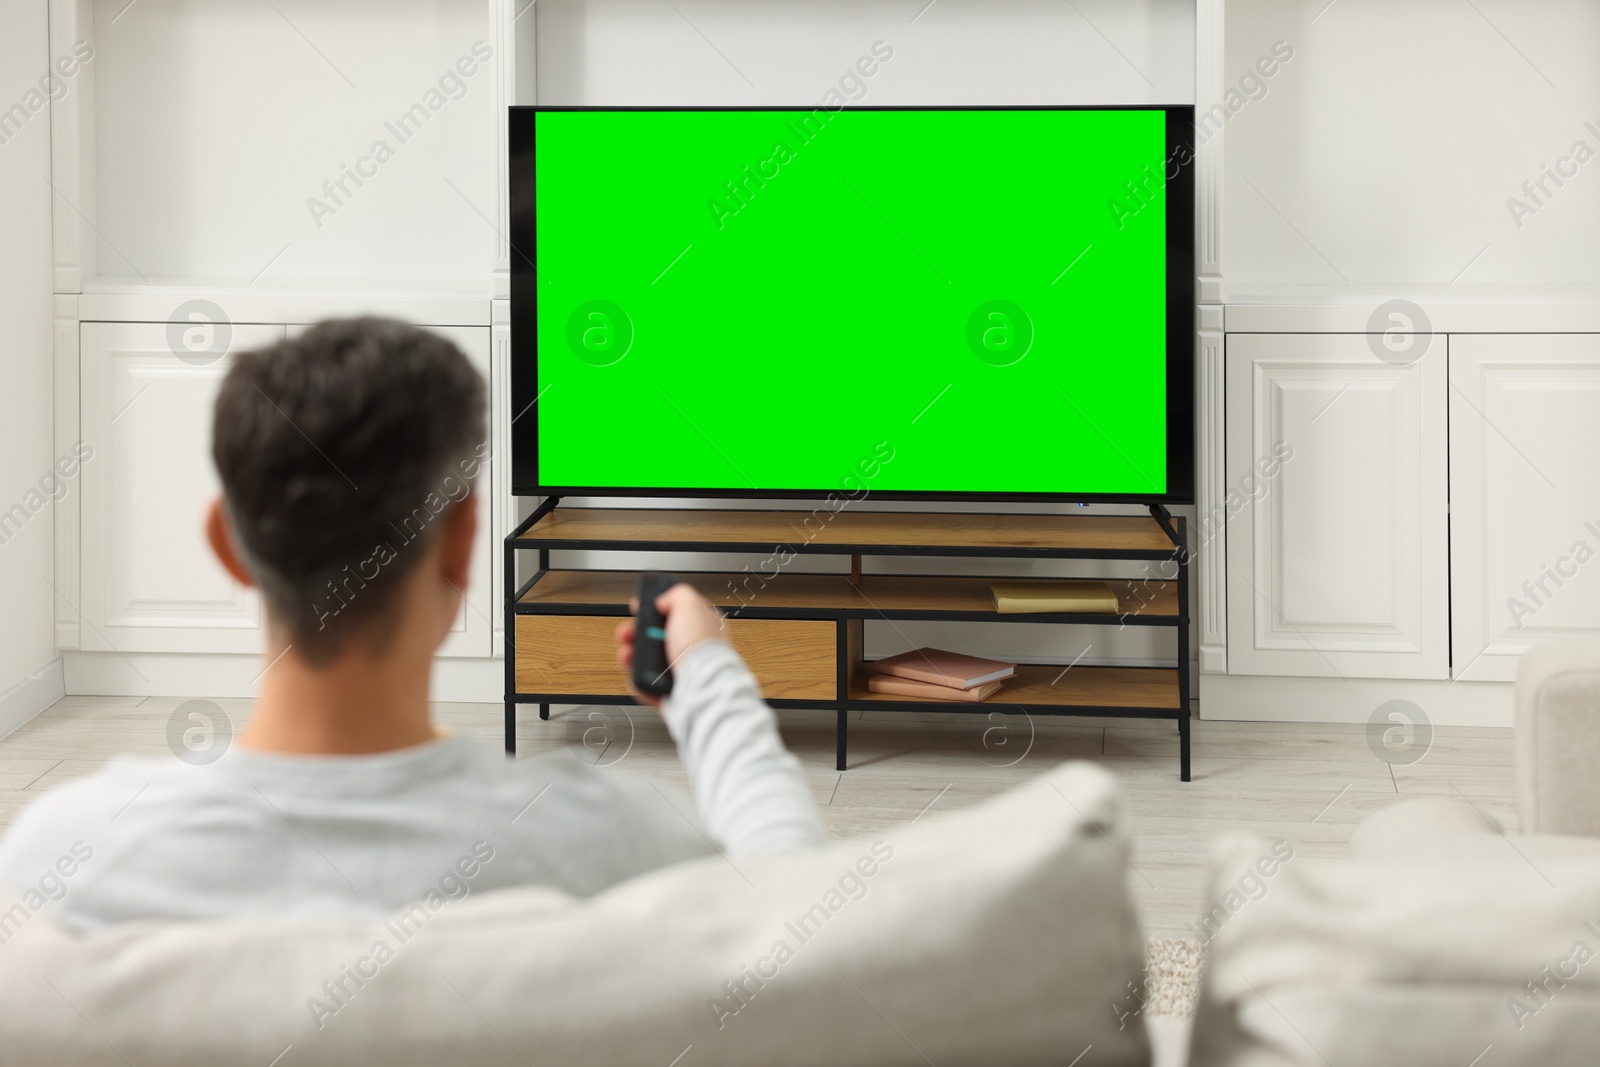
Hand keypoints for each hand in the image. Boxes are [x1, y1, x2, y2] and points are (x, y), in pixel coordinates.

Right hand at [614, 583, 726, 709]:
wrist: (701, 689)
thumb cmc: (702, 650)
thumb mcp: (690, 605)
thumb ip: (676, 595)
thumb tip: (663, 601)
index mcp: (701, 625)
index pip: (676, 612)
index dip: (655, 608)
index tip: (638, 607)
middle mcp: (692, 648)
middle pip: (656, 636)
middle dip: (636, 632)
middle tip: (627, 633)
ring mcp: (681, 670)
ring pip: (648, 661)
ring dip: (632, 656)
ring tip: (627, 655)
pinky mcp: (671, 692)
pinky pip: (647, 684)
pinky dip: (637, 680)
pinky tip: (635, 673)